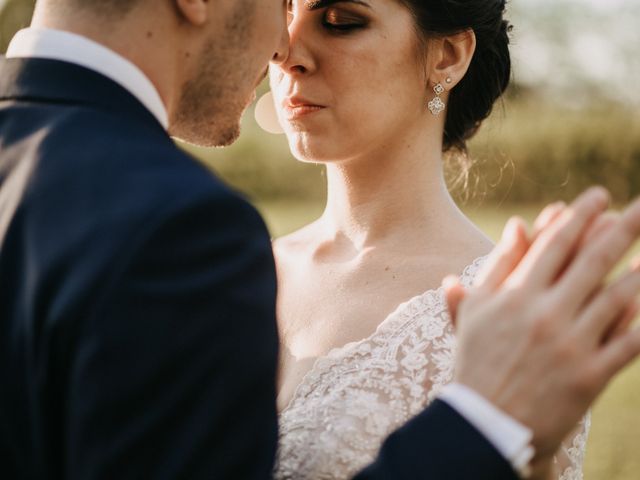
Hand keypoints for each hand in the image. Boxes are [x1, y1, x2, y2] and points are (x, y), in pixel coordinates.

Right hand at [444, 187, 639, 461]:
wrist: (485, 423)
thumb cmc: (476, 361)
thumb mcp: (475, 311)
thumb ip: (496, 266)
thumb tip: (516, 225)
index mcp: (515, 295)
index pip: (554, 244)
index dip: (579, 216)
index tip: (600, 195)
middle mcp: (545, 314)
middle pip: (591, 261)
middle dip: (621, 229)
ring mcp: (570, 345)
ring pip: (616, 297)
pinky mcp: (589, 376)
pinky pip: (628, 343)